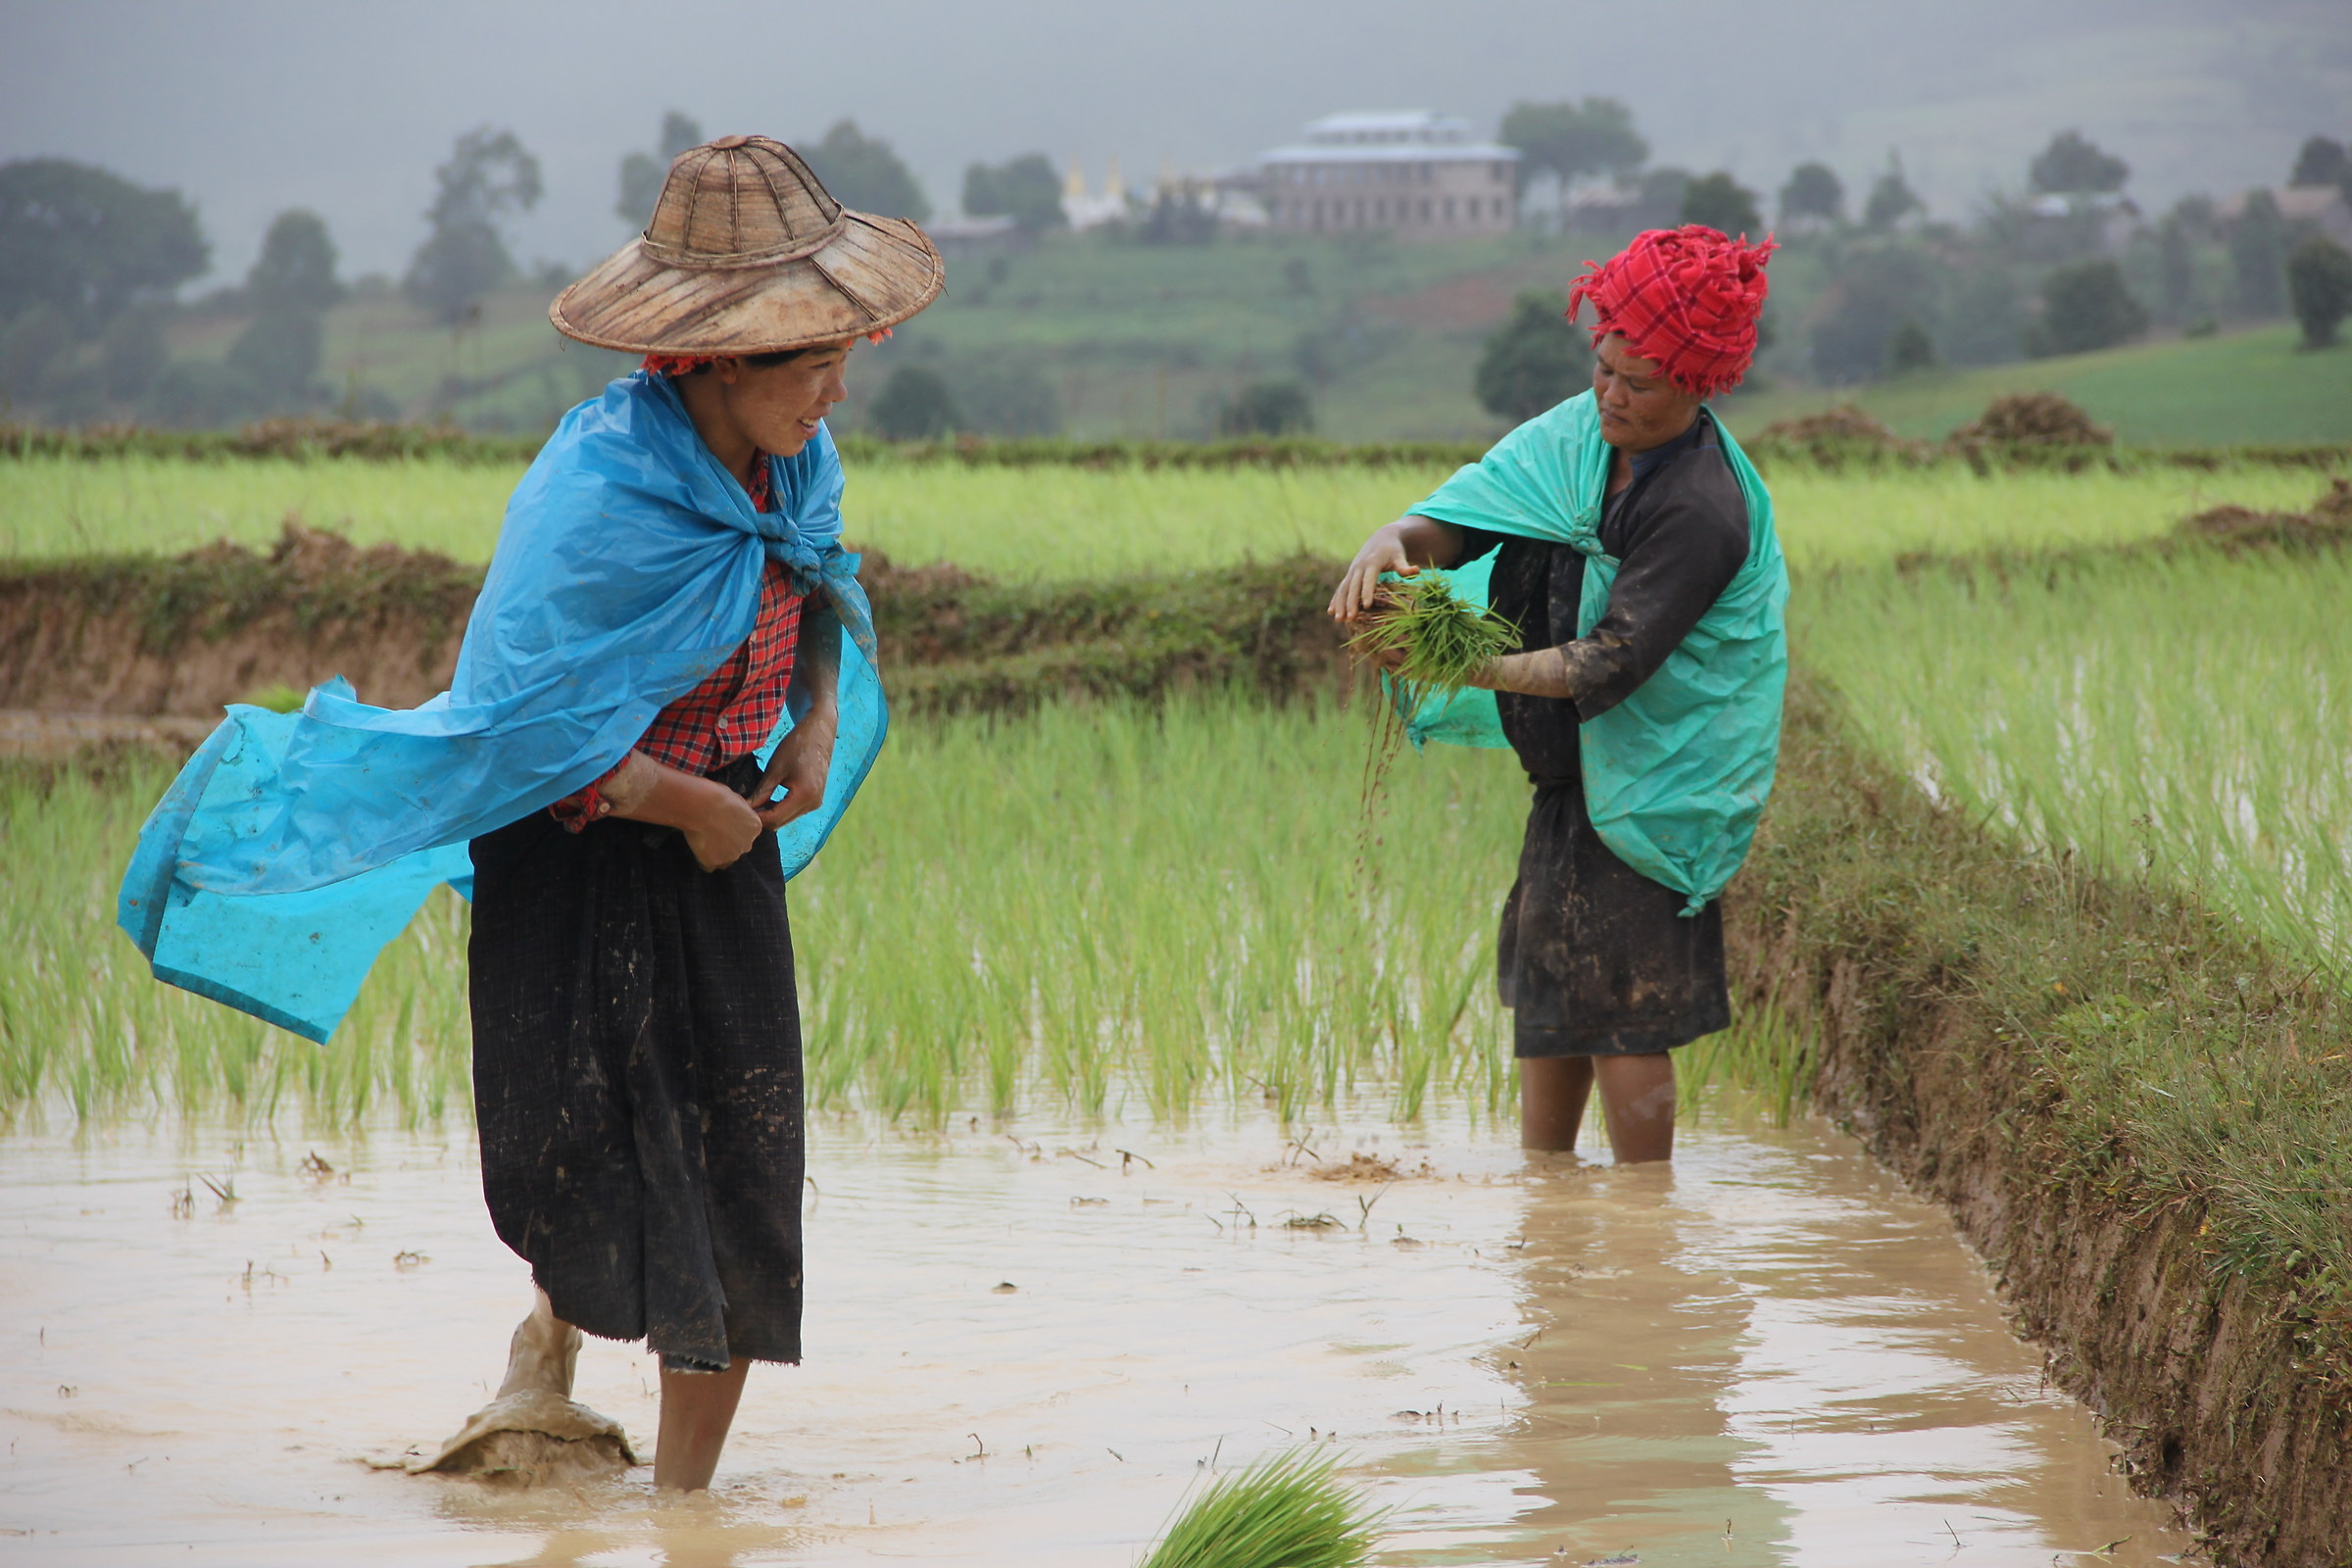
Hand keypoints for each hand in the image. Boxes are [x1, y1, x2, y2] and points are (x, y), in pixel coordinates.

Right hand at [680, 784, 764, 871]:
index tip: (723, 823)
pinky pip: (709, 866)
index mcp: (755, 827)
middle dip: (727, 842)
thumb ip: (740, 812)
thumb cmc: (716, 797)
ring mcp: (731, 855)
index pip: (747, 834)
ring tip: (704, 840)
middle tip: (712, 832)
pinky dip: (704, 859)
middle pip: (738, 847)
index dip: (734, 829)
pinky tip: (698, 848)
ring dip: (717, 852)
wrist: (701, 806)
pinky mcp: (714, 862)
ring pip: (725, 859)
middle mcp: (747, 844)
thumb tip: (736, 813)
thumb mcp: (736, 799)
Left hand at [752, 707, 837, 832]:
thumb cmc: (796, 746)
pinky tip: (767, 800)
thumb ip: (761, 792)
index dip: (756, 817)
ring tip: (753, 803)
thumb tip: (745, 808)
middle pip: (780, 822)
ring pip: (786, 819)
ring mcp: (815, 803)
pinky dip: (779, 809)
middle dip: (761, 818)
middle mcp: (812, 803)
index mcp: (804, 795)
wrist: (818, 735)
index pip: (774, 818)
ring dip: (770, 814)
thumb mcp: (775, 769)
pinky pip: (793, 812)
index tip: (738, 811)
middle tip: (742, 808)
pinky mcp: (814, 800)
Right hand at [1327, 523, 1418, 622]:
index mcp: (1372, 562)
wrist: (1381, 538)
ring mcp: (1353, 571)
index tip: (1367, 606)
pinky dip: (1336, 599)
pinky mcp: (1350, 575)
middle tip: (1351, 618)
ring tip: (1339, 620)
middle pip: (1354, 586)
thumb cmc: (1394, 550)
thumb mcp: (1400, 556)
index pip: (1369, 579)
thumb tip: (1416, 570)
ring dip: (1340, 604)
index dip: (1368, 592)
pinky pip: (1341, 588)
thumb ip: (1404, 566)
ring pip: (1344, 589)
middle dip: (1351, 603)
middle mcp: (1359, 566)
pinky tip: (1330, 612)